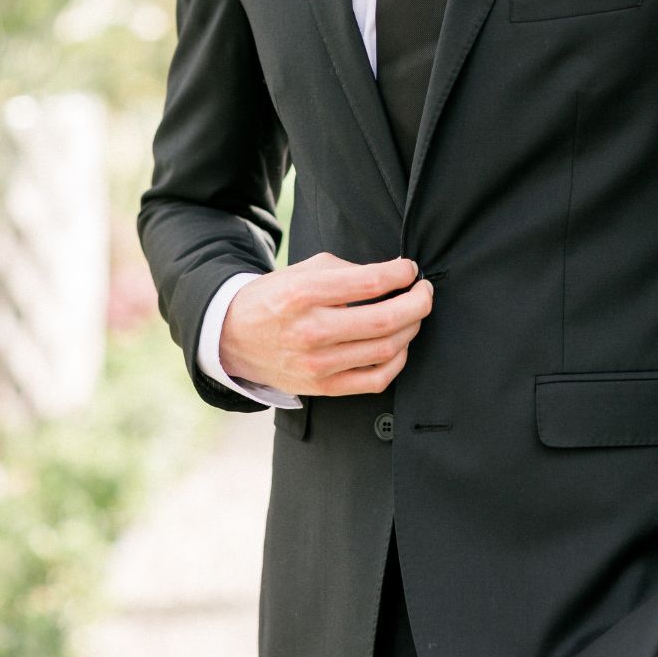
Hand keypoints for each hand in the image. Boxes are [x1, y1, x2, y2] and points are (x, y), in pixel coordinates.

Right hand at [218, 252, 432, 394]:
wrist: (233, 338)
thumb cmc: (274, 299)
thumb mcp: (303, 271)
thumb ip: (347, 271)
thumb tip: (391, 275)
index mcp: (304, 294)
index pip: (370, 283)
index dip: (401, 274)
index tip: (409, 269)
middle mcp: (311, 331)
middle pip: (385, 319)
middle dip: (418, 301)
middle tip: (424, 291)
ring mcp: (318, 364)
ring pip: (386, 349)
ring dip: (411, 328)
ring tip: (413, 314)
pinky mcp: (323, 387)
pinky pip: (376, 380)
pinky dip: (397, 361)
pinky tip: (398, 344)